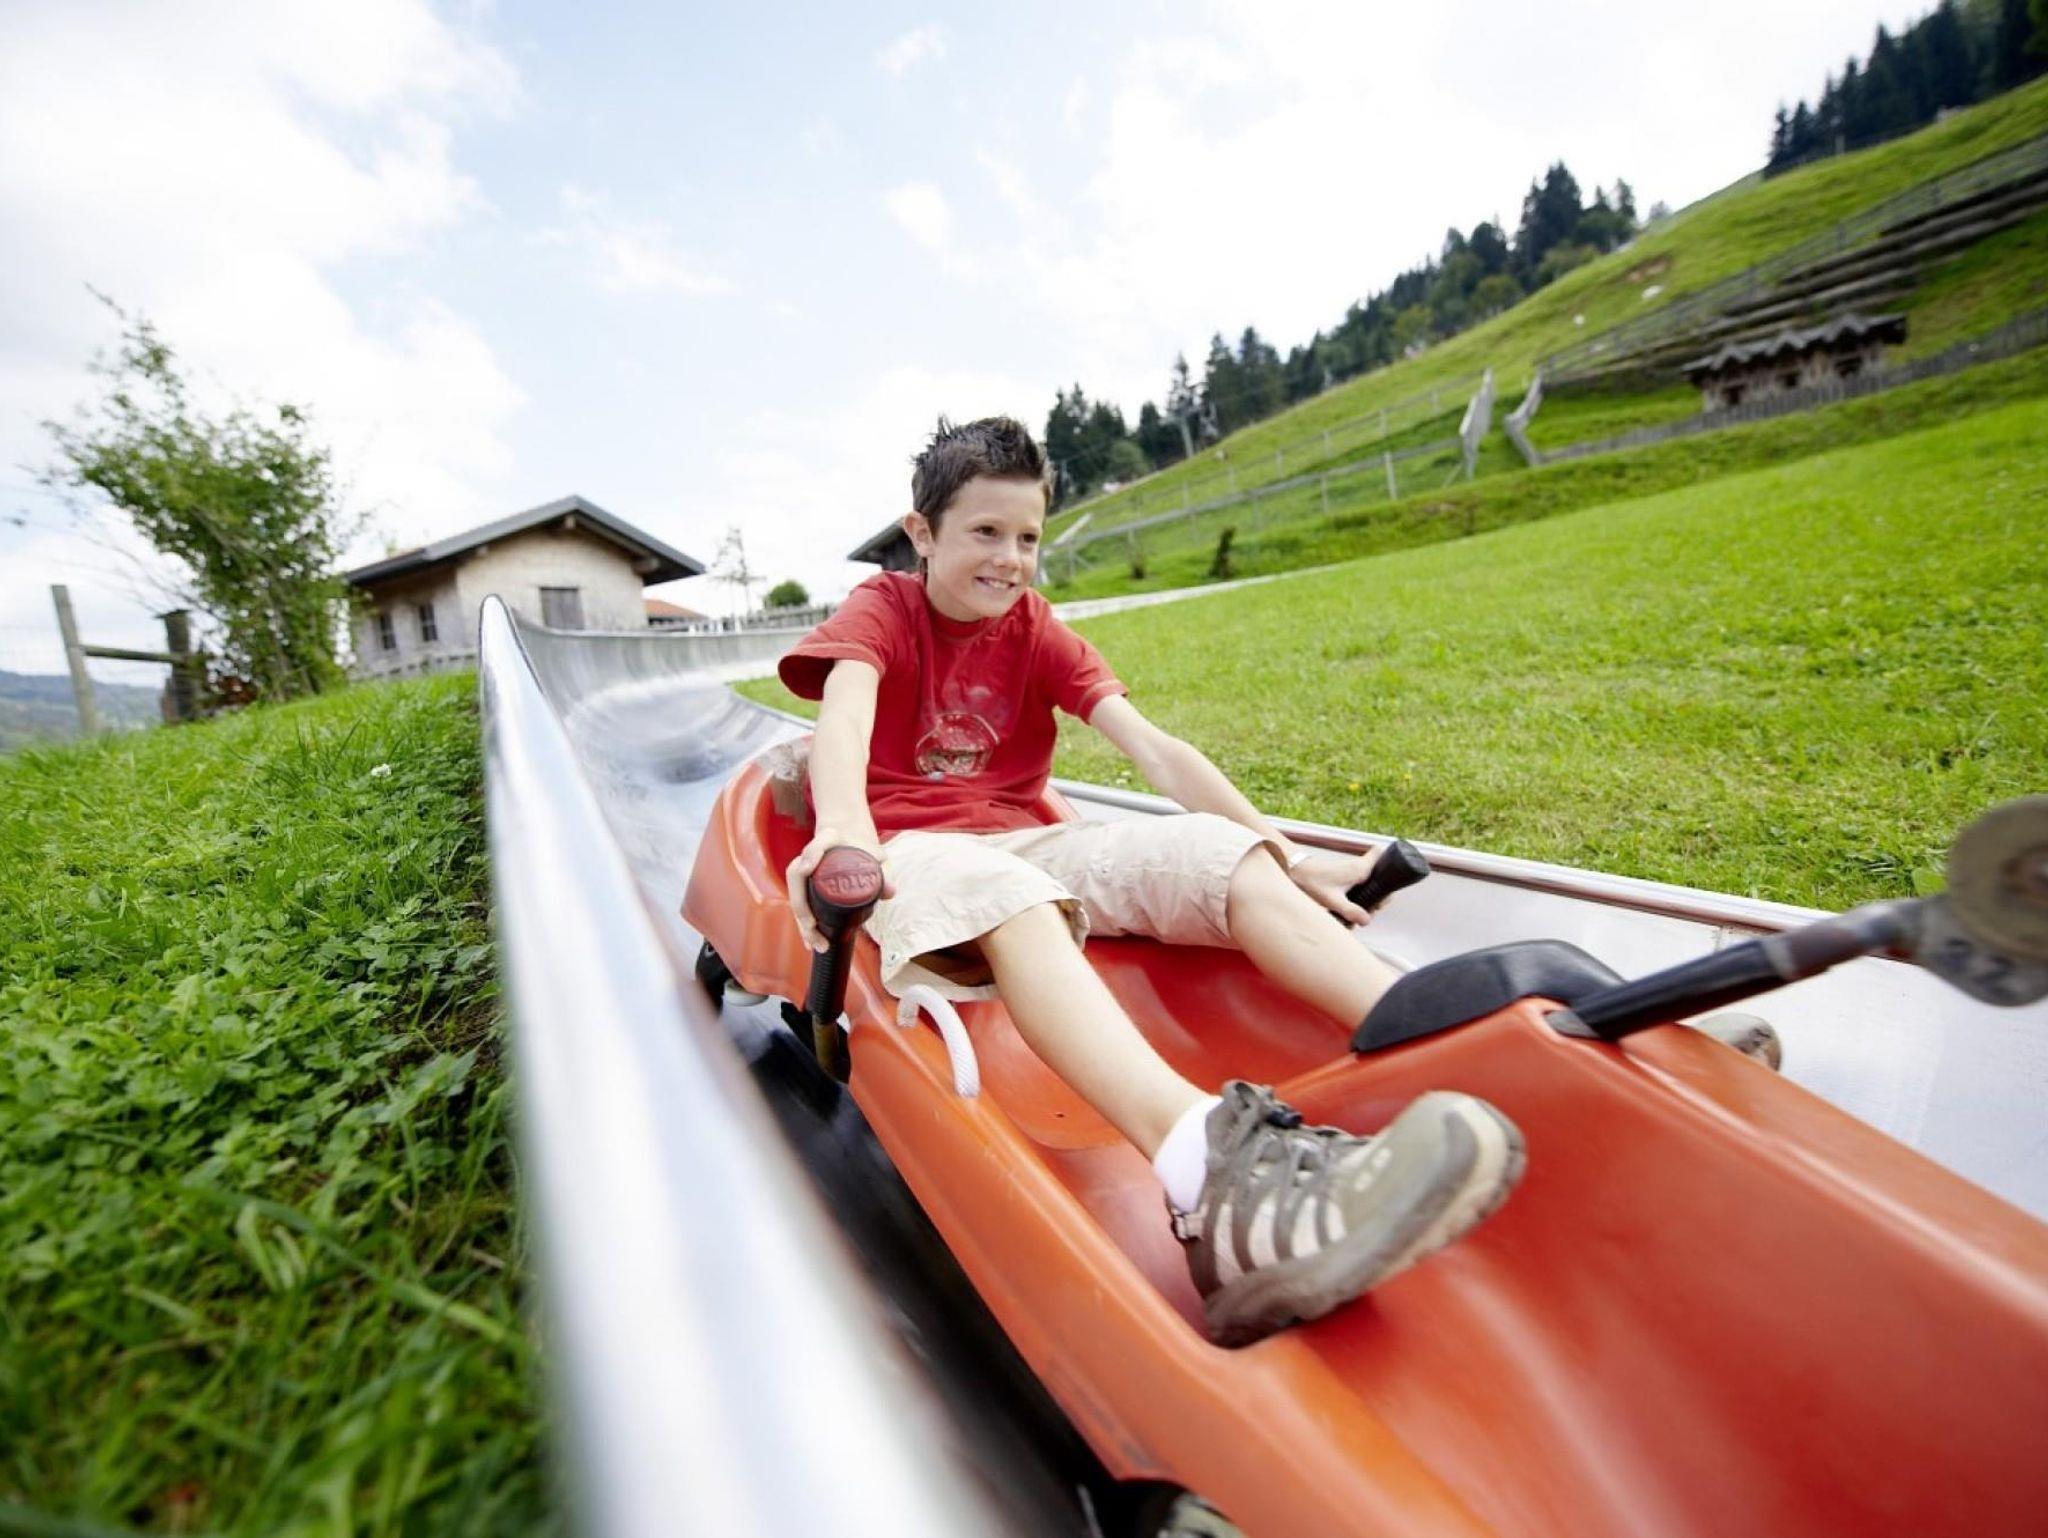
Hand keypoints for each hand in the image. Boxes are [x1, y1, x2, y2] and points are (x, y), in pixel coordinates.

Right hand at [784, 827, 892, 952]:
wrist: (851, 838)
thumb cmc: (865, 849)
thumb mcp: (879, 856)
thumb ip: (885, 872)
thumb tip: (889, 893)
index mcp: (831, 837)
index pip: (820, 841)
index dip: (811, 853)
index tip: (807, 868)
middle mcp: (813, 852)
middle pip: (798, 875)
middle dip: (802, 904)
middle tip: (813, 928)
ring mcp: (805, 867)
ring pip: (796, 892)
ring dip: (801, 919)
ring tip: (816, 944)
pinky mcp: (805, 883)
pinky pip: (799, 901)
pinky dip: (803, 922)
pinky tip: (809, 942)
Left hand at [1284, 848, 1380, 926]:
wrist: (1297, 872)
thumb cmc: (1313, 881)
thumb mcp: (1333, 900)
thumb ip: (1351, 911)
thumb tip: (1367, 920)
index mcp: (1359, 867)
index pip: (1381, 854)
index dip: (1389, 868)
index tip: (1385, 889)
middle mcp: (1358, 865)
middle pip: (1380, 873)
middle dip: (1381, 892)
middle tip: (1374, 907)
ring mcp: (1352, 869)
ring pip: (1371, 878)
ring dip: (1371, 893)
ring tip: (1364, 910)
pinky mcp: (1346, 874)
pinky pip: (1361, 881)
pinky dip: (1362, 892)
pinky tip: (1354, 906)